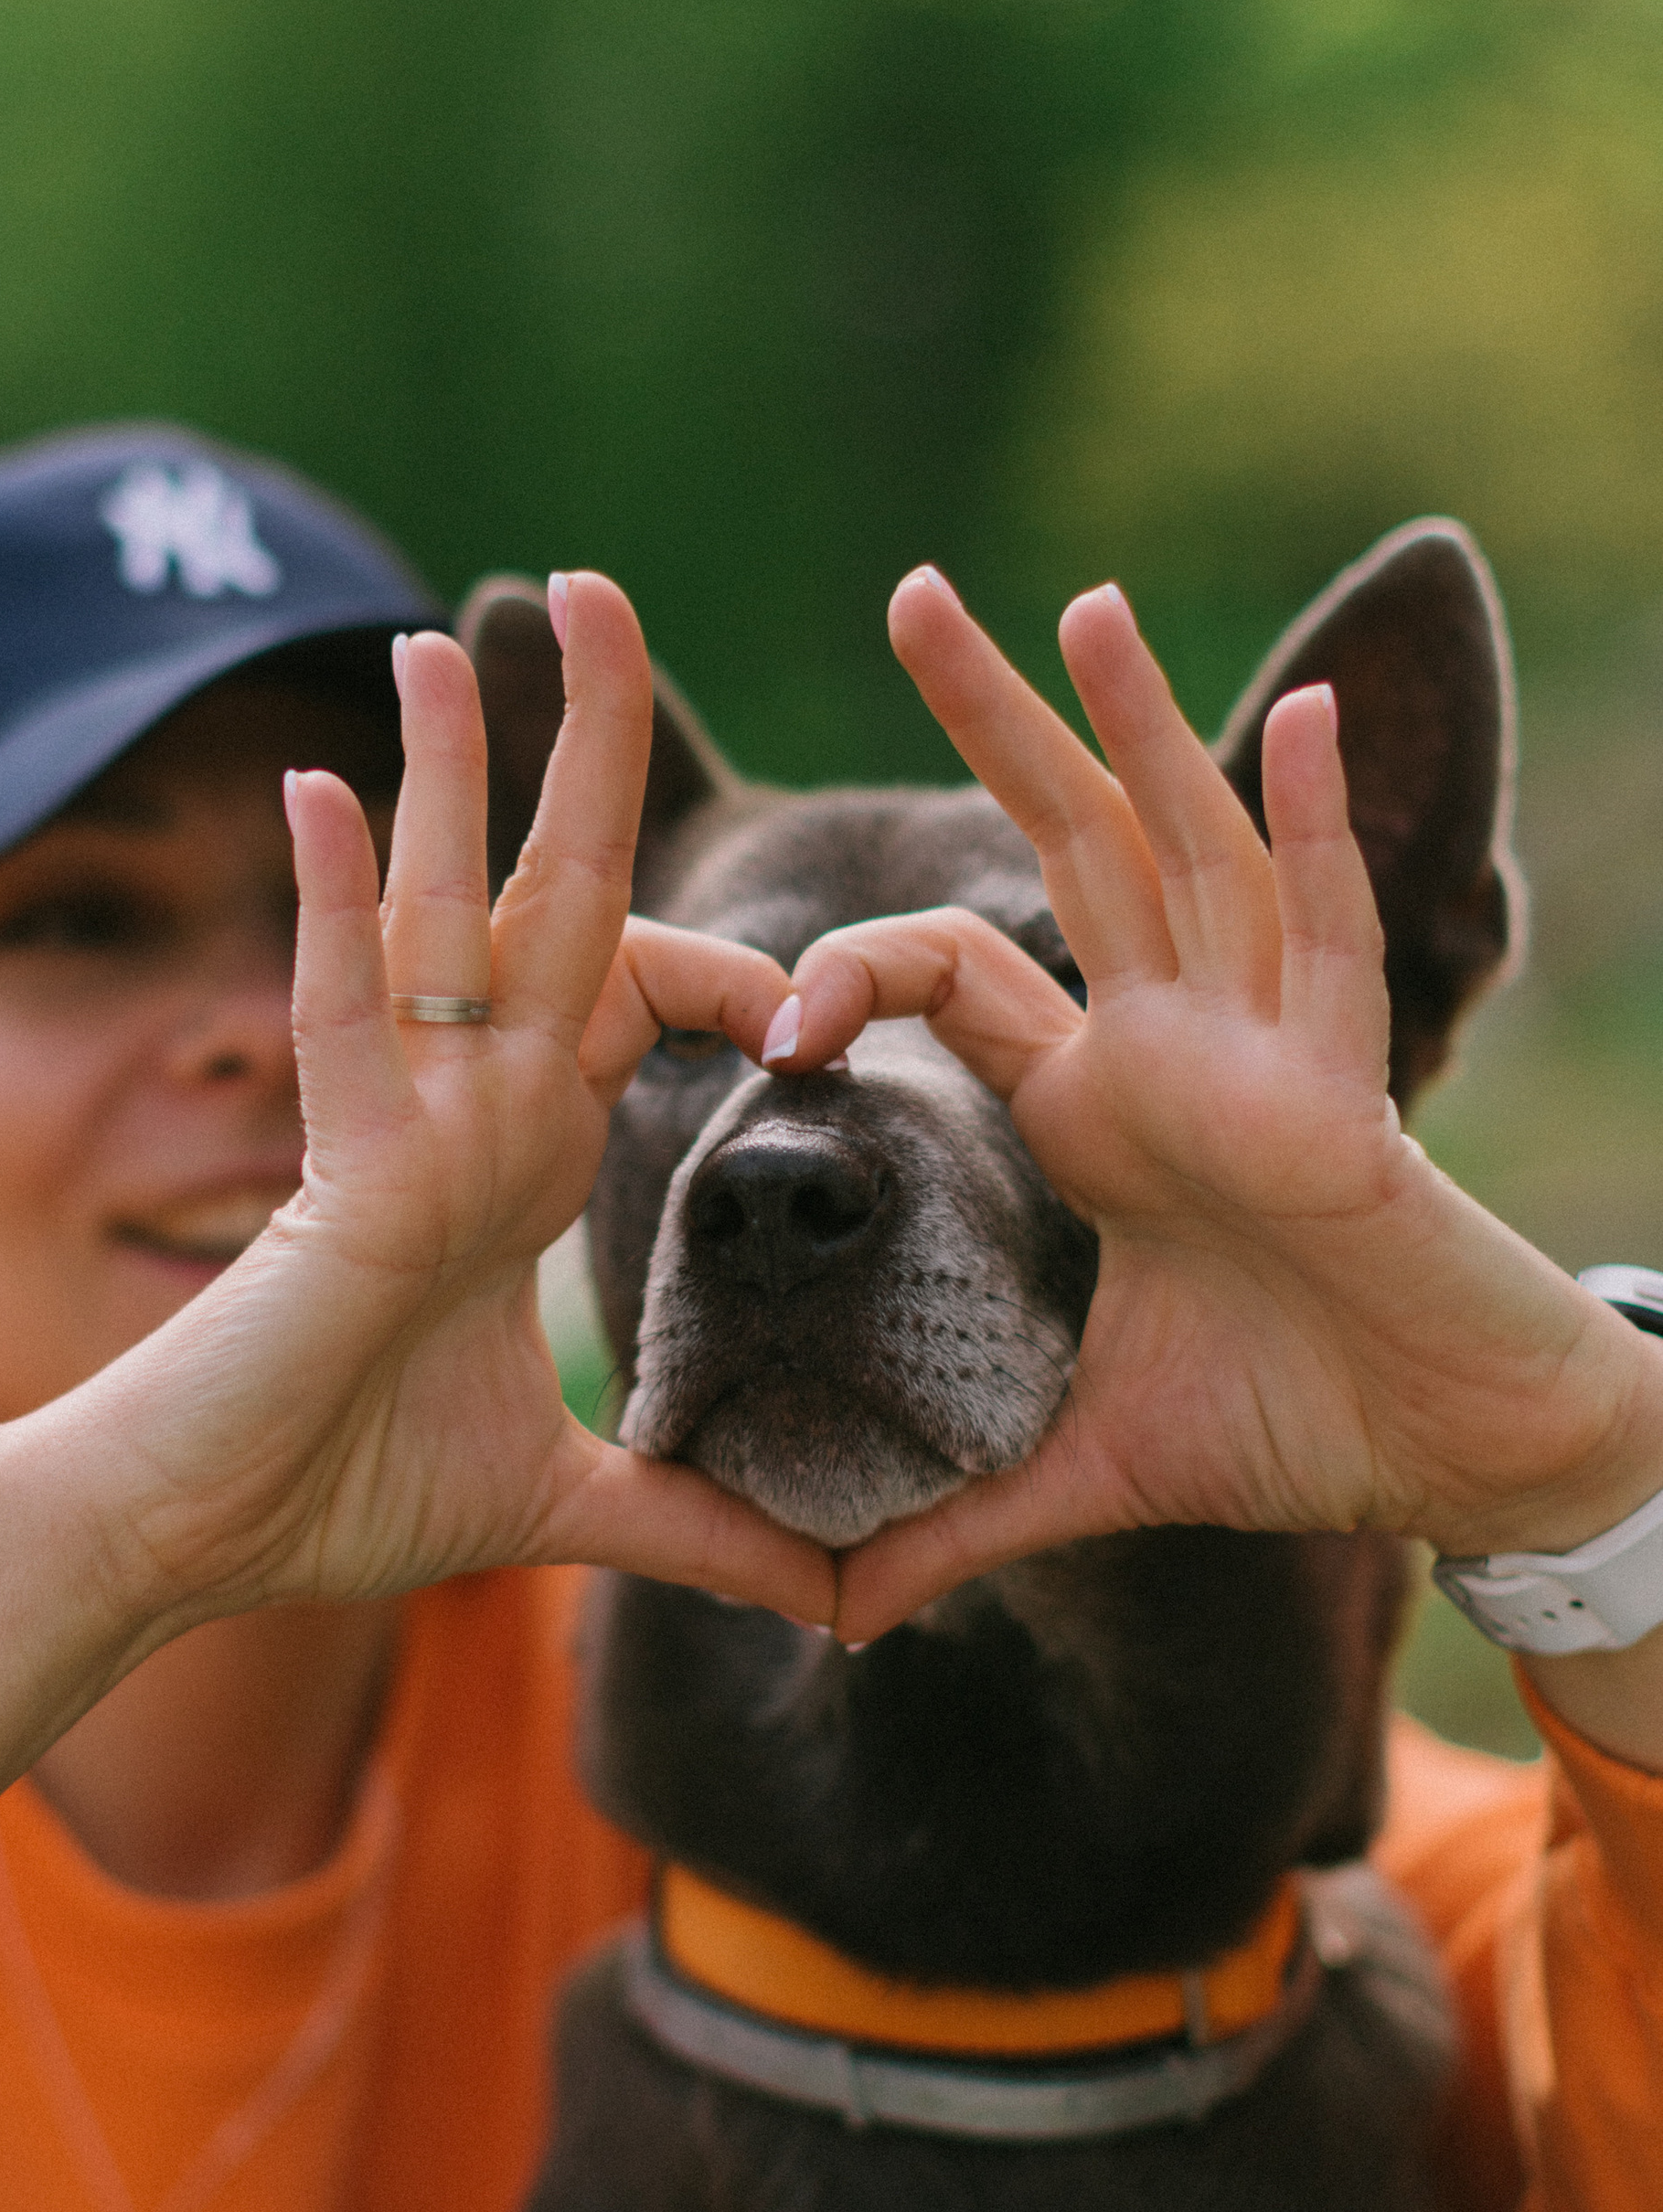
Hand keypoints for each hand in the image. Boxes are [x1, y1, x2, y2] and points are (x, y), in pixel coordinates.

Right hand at [86, 574, 836, 1631]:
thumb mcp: (565, 1509)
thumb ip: (695, 1528)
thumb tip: (836, 1601)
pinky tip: (332, 792)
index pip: (627, 998)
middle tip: (599, 596)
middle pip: (539, 897)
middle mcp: (459, 1114)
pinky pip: (332, 1019)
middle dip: (578, 753)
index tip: (812, 1005)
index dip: (722, 970)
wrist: (187, 1537)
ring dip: (446, 775)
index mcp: (511, 1156)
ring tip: (449, 633)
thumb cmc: (335, 1496)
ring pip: (433, 921)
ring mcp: (392, 1133)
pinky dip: (333, 908)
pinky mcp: (329, 1181)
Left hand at [757, 571, 1662, 1647]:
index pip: (957, 977)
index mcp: (1097, 1104)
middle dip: (997, 722)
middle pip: (1069, 845)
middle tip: (910, 593)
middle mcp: (1172, 1042)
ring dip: (1144, 727)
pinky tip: (1295, 721)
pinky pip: (1339, 940)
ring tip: (1079, 602)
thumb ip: (959, 1524)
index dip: (851, 976)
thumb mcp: (1086, 1471)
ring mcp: (1266, 1048)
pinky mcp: (1350, 1093)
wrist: (1450, 1459)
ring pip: (1196, 851)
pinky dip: (1322, 832)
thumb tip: (839, 1618)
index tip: (761, 1021)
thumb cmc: (1294, 1429)